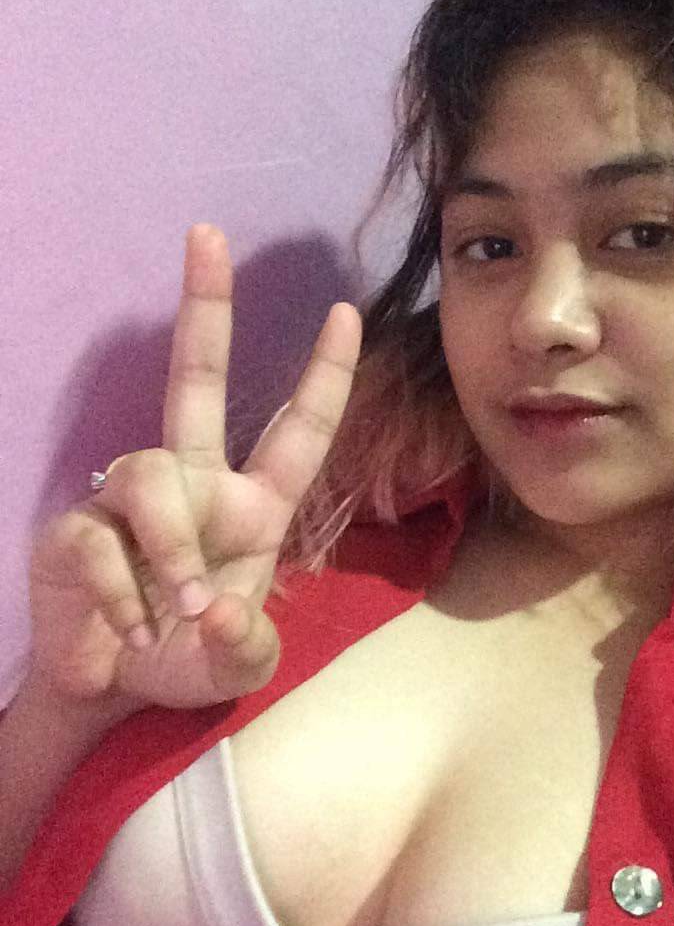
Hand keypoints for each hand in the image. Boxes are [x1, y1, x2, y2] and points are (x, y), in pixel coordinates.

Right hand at [28, 224, 361, 711]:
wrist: (113, 692)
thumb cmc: (190, 660)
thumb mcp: (239, 665)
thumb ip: (245, 647)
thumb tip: (216, 611)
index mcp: (253, 505)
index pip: (297, 429)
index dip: (323, 374)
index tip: (346, 311)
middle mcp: (196, 483)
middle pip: (197, 381)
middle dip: (206, 308)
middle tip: (208, 233)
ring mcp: (132, 498)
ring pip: (151, 476)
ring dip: (171, 552)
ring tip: (174, 613)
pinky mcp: (76, 526)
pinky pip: (101, 539)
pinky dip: (122, 594)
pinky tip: (130, 628)